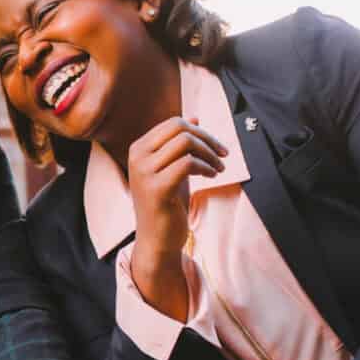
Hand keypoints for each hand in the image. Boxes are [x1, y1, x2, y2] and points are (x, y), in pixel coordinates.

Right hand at [127, 117, 227, 321]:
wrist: (157, 241)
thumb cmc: (166, 205)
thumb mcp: (172, 169)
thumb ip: (179, 145)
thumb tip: (194, 117)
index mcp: (138, 148)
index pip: (173, 123)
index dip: (200, 131)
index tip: (216, 147)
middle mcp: (137, 157)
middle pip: (179, 128)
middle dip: (207, 138)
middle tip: (223, 155)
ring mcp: (144, 172)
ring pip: (185, 143)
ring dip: (209, 154)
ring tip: (219, 169)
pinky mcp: (156, 188)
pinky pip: (188, 163)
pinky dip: (205, 167)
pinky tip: (212, 177)